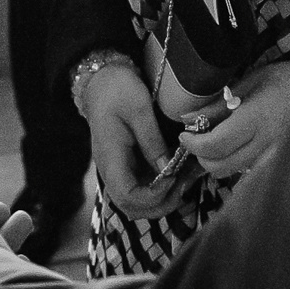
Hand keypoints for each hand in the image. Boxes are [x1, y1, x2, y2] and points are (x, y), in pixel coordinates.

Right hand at [81, 61, 193, 219]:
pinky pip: (143, 187)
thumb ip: (153, 141)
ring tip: (187, 178)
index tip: (173, 178)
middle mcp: (111, 170)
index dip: (153, 196)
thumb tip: (167, 170)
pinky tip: (181, 172)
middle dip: (162, 204)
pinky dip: (162, 187)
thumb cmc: (118, 90)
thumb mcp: (139, 109)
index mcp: (110, 158)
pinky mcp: (127, 165)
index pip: (127, 196)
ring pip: (138, 202)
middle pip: (132, 207)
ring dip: (164, 198)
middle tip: (186, 183)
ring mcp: (118, 170)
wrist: (101, 80)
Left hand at [179, 60, 289, 179]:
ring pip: (231, 171)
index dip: (193, 144)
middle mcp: (264, 142)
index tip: (185, 134)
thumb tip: (186, 119)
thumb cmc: (284, 79)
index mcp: (256, 120)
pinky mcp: (275, 158)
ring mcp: (271, 154)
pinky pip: (245, 169)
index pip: (215, 145)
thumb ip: (216, 105)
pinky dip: (232, 161)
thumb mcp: (248, 82)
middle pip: (219, 166)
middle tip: (198, 137)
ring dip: (216, 160)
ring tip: (216, 139)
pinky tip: (235, 144)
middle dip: (202, 155)